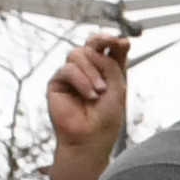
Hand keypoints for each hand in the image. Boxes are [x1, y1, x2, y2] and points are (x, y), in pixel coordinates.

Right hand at [42, 31, 128, 179]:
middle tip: (110, 50)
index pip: (106, 47)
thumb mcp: (118, 87)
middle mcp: (88, 70)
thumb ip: (113, 63)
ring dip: (92, 71)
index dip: (111, 40)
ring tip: (100, 92)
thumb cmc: (107, 118)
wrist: (91, 139)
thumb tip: (104, 44)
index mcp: (105, 70)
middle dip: (100, 46)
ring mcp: (72, 76)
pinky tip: (89, 96)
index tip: (122, 42)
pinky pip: (68, 69)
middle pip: (90, 44)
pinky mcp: (57, 83)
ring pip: (79, 54)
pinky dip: (81, 80)